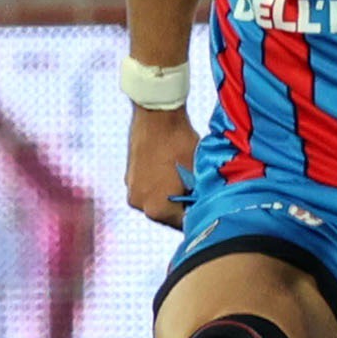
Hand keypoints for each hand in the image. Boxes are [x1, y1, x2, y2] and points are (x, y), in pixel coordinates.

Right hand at [125, 105, 198, 229]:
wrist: (156, 114)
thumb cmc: (182, 142)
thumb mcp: (198, 173)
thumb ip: (199, 196)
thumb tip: (204, 207)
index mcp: (158, 210)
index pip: (184, 224)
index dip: (198, 214)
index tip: (208, 206)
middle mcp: (140, 204)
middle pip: (167, 214)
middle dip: (182, 205)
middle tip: (197, 190)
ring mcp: (131, 189)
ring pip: (156, 200)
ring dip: (169, 194)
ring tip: (183, 177)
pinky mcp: (128, 176)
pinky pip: (148, 187)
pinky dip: (159, 183)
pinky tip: (170, 169)